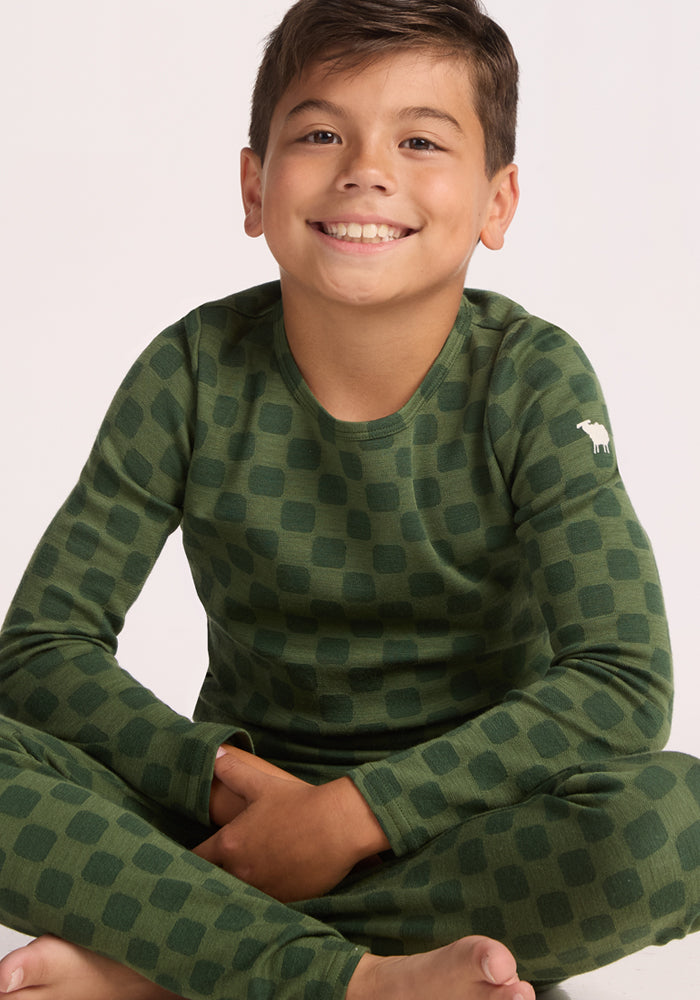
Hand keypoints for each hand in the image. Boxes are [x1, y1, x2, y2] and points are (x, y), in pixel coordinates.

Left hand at [196, 753, 389, 901]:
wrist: (339, 825)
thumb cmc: (299, 802)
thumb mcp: (262, 784)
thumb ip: (233, 771)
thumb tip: (214, 754)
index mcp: (231, 843)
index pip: (196, 859)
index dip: (190, 859)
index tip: (189, 858)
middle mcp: (242, 871)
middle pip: (214, 882)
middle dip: (214, 875)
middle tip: (218, 869)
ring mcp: (264, 889)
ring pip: (240, 895)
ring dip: (240, 887)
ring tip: (245, 878)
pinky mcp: (285, 900)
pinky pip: (266, 905)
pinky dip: (265, 897)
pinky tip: (271, 885)